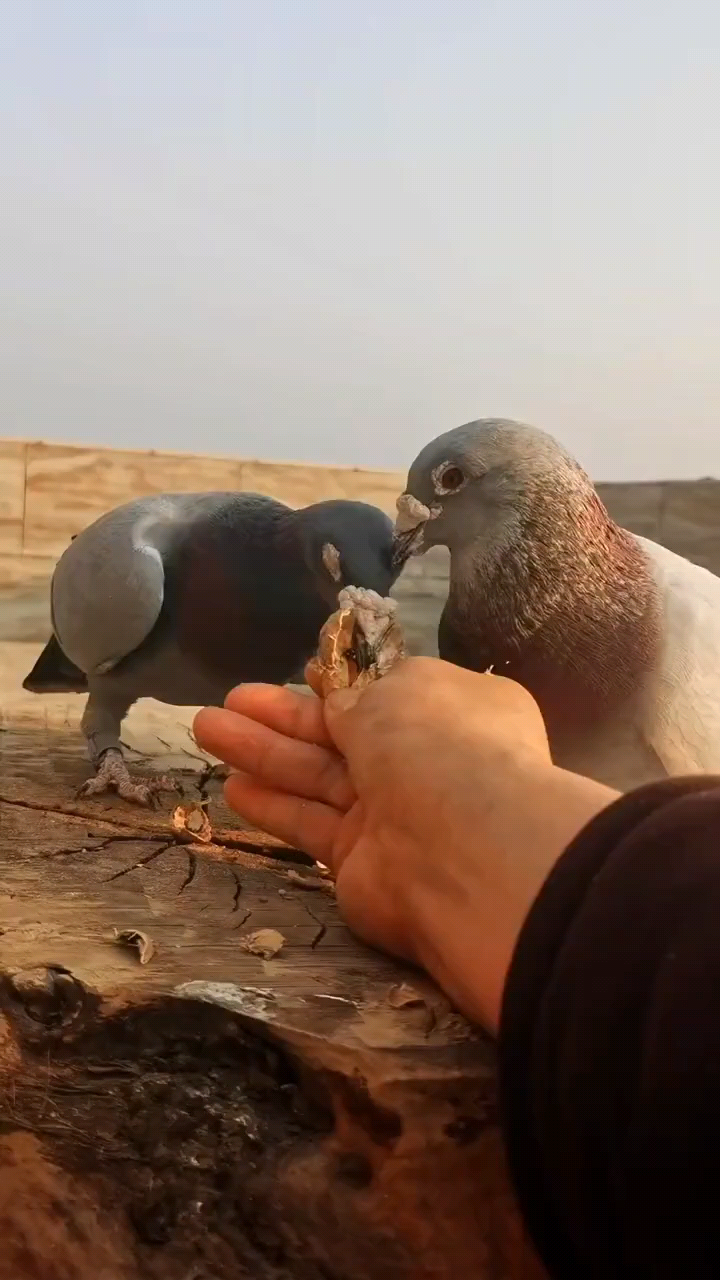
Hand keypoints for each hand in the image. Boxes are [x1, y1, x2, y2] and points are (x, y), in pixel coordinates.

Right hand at [194, 658, 615, 1031]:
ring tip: (205, 728)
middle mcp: (426, 761)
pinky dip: (273, 805)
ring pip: (317, 775)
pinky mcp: (360, 862)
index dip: (344, 684)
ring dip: (261, 751)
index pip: (390, 692)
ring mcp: (394, 814)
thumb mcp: (396, 694)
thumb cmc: (438, 748)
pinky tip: (231, 787)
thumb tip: (339, 704)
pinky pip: (310, 824)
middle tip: (228, 699)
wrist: (464, 855)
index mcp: (453, 711)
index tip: (304, 673)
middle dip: (283, 715)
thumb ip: (355, 699)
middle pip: (343, 734)